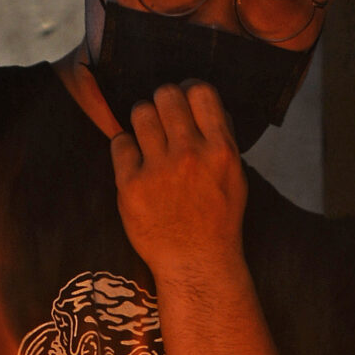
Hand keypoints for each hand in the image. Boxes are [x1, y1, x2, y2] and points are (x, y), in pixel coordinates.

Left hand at [110, 81, 246, 282]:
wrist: (196, 263)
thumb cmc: (217, 220)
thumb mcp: (235, 177)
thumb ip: (221, 139)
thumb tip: (205, 104)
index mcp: (221, 150)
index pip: (200, 92)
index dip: (189, 91)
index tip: (184, 103)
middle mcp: (190, 155)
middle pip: (166, 95)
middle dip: (162, 102)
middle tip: (162, 119)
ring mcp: (159, 170)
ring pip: (140, 112)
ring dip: (142, 120)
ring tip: (147, 138)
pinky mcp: (131, 186)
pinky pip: (119, 142)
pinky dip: (126, 148)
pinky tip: (135, 163)